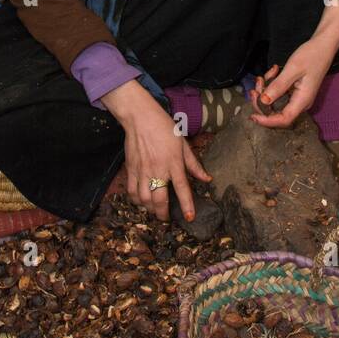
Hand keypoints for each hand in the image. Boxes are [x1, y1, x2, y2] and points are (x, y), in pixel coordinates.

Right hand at [101, 80, 210, 221]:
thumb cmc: (164, 128)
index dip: (187, 205)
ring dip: (150, 209)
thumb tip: (207, 178)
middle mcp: (158, 169)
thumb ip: (194, 164)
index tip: (189, 217)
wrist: (140, 118)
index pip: (182, 188)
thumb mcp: (183, 144)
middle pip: (160, 199)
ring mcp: (143, 171)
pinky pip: (132, 191)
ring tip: (155, 211)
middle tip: (166, 219)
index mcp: (174, 163)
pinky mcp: (131, 169)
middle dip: (163, 214)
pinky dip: (136, 201)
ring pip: (144, 199)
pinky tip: (141, 201)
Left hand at [249, 0, 338, 127]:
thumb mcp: (293, 69)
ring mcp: (298, 96)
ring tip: (263, 76)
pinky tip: (274, 71)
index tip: (252, 115)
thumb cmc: (311, 55)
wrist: (323, 45)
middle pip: (277, 112)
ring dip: (266, 90)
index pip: (284, 120)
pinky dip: (272, 83)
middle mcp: (300, 102)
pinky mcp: (294, 90)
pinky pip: (279, 92)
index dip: (267, 121)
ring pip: (276, 101)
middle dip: (262, 101)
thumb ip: (278, 85)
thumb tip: (264, 100)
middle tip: (255, 86)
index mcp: (302, 100)